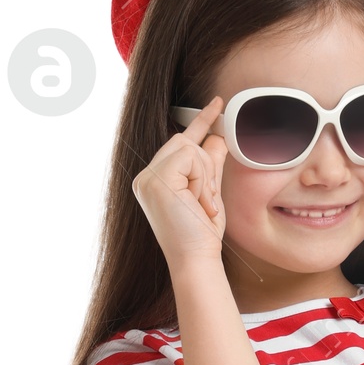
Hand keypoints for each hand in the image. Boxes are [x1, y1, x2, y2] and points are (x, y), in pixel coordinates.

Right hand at [131, 98, 228, 265]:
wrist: (196, 260)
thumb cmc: (201, 234)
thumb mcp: (209, 194)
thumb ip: (211, 166)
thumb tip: (217, 137)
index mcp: (154, 181)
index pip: (179, 143)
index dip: (200, 122)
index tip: (217, 104)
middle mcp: (145, 178)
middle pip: (185, 142)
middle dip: (205, 167)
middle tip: (208, 200)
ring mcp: (147, 178)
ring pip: (189, 148)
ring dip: (205, 178)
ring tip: (202, 207)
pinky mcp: (156, 180)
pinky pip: (190, 158)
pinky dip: (202, 181)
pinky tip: (198, 203)